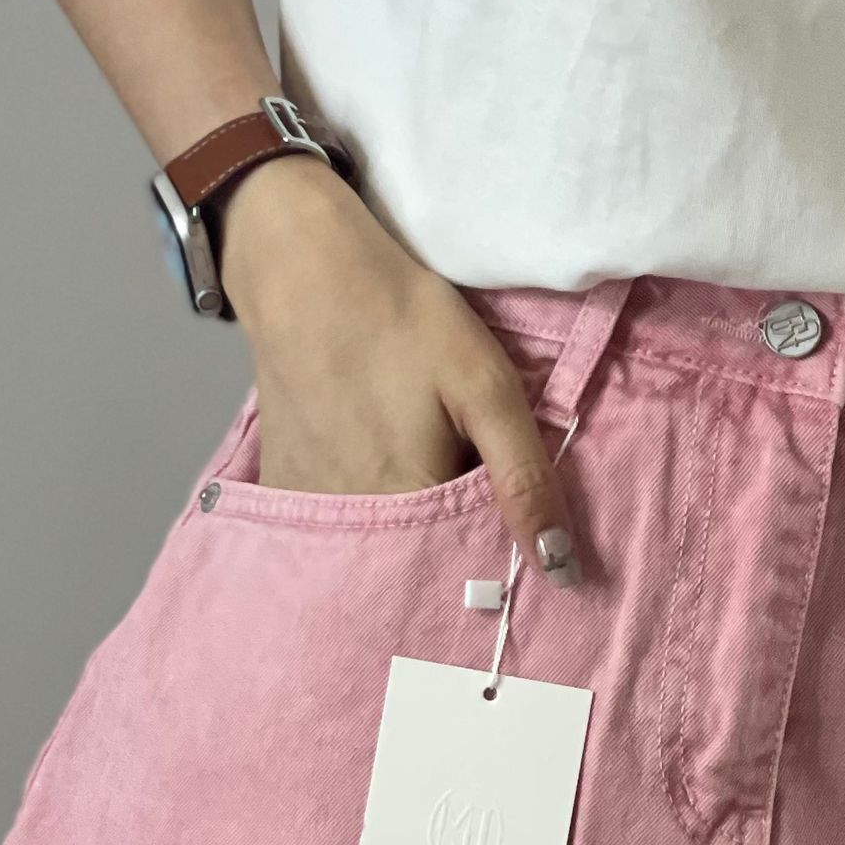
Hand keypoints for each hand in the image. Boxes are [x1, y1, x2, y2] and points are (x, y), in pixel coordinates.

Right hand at [214, 159, 581, 581]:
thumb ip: (524, 478)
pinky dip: (365, 517)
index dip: (496, 564)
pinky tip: (380, 469)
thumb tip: (560, 568)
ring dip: (410, 537)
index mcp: (407, 508)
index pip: (464, 575)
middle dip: (454, 554)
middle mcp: (350, 527)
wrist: (304, 269)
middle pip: (417, 568)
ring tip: (428, 476)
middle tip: (472, 495)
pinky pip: (336, 527)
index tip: (516, 544)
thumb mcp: (486, 387)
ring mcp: (309, 508)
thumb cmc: (403, 321)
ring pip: (377, 550)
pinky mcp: (284, 484)